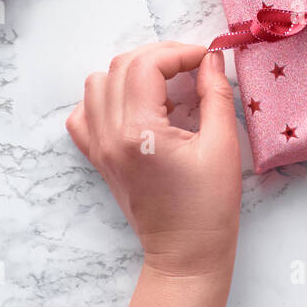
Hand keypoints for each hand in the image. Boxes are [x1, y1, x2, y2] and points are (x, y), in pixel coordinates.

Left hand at [66, 42, 240, 306]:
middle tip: (191, 64)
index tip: (206, 58)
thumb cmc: (209, 207)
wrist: (185, 254)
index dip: (180, 52)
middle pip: (121, 66)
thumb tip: (212, 59)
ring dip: (130, 72)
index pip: (147, 65)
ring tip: (164, 83)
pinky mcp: (97, 157)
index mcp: (139, 131)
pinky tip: (134, 104)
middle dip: (159, 56)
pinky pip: (84, 114)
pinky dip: (104, 98)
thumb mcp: (223, 146)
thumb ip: (215, 94)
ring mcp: (98, 146)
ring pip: (97, 83)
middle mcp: (109, 134)